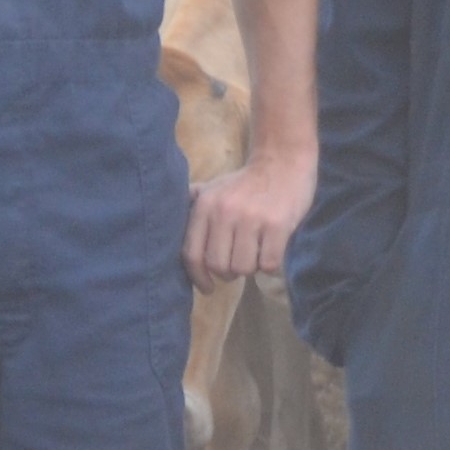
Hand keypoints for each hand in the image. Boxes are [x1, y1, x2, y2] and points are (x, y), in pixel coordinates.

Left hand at [187, 148, 313, 291]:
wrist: (282, 162)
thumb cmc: (245, 183)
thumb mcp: (212, 188)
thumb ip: (191, 206)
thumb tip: (166, 226)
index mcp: (205, 205)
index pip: (192, 253)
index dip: (197, 277)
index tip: (207, 288)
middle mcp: (225, 212)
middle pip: (219, 266)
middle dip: (228, 273)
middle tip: (238, 265)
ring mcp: (252, 218)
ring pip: (243, 268)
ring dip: (251, 268)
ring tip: (255, 254)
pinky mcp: (278, 225)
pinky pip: (268, 264)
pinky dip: (270, 265)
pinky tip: (271, 250)